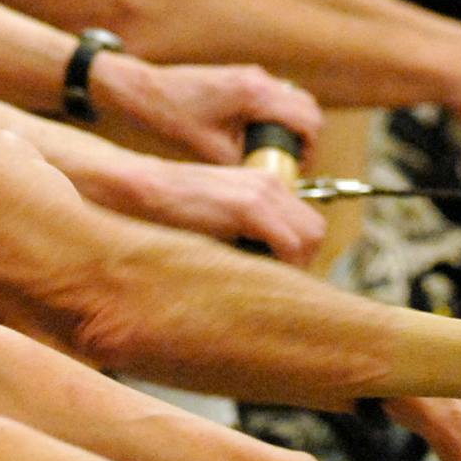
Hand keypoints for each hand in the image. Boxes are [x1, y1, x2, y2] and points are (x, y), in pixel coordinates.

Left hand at [95, 55, 324, 165]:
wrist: (146, 89)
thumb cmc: (172, 116)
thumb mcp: (210, 150)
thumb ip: (243, 164)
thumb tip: (265, 186)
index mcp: (254, 95)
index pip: (307, 120)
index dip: (309, 149)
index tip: (296, 169)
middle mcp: (259, 80)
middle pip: (308, 108)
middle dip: (306, 138)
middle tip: (291, 163)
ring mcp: (252, 74)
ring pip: (295, 99)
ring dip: (293, 126)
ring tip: (276, 152)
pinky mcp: (244, 76)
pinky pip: (277, 95)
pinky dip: (279, 116)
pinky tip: (259, 136)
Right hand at [129, 160, 326, 264]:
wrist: (145, 188)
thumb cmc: (173, 210)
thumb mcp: (221, 215)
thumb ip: (247, 229)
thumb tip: (264, 264)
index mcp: (265, 183)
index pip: (306, 224)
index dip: (297, 253)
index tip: (278, 272)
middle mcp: (270, 183)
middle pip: (315, 231)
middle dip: (302, 260)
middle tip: (275, 278)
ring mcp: (262, 193)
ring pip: (310, 238)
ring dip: (294, 264)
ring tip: (264, 277)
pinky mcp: (249, 207)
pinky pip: (289, 243)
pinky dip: (283, 264)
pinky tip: (258, 273)